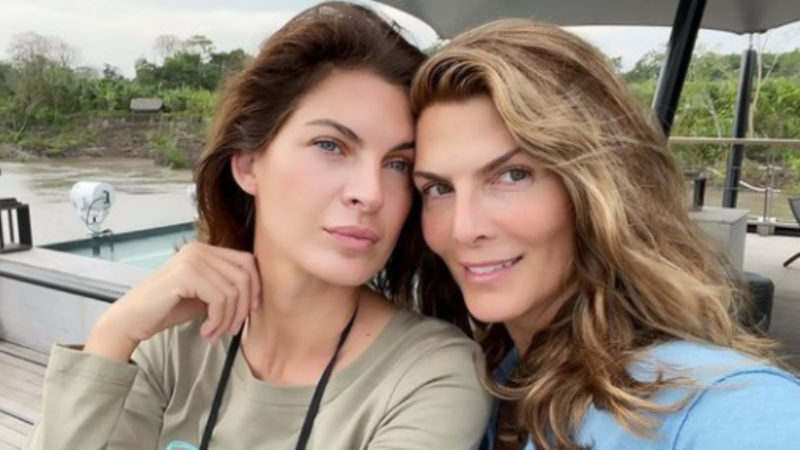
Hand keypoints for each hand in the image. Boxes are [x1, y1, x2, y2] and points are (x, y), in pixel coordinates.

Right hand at [84, 242, 260, 361]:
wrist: (132, 319)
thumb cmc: (167, 308)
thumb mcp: (204, 295)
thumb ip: (225, 288)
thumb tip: (255, 296)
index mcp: (205, 250)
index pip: (247, 261)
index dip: (255, 286)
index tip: (250, 311)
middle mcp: (199, 249)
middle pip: (244, 275)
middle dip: (242, 308)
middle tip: (231, 329)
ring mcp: (192, 259)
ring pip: (233, 291)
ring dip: (228, 319)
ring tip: (214, 333)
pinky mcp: (186, 274)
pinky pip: (220, 299)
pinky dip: (217, 320)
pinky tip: (206, 331)